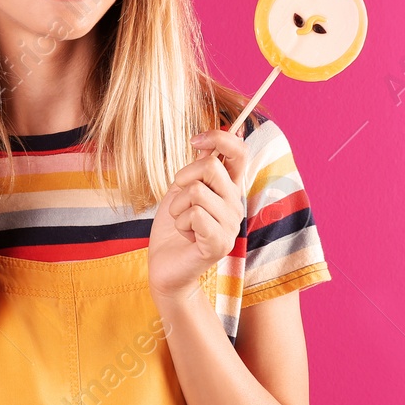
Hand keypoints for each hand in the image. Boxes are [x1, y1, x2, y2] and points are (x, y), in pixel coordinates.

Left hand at [148, 129, 250, 302]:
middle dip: (183, 176)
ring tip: (181, 221)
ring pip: (196, 191)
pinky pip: (195, 215)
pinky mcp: (219, 243)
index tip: (194, 140)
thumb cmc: (173, 228)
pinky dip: (180, 222)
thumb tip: (207, 142)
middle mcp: (235, 204)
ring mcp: (230, 225)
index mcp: (229, 189)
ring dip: (177, 206)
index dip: (220, 137)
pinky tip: (185, 235)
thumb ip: (199, 168)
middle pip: (211, 166)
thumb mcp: (182, 190)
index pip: (240, 152)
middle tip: (178, 197)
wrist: (165, 267)